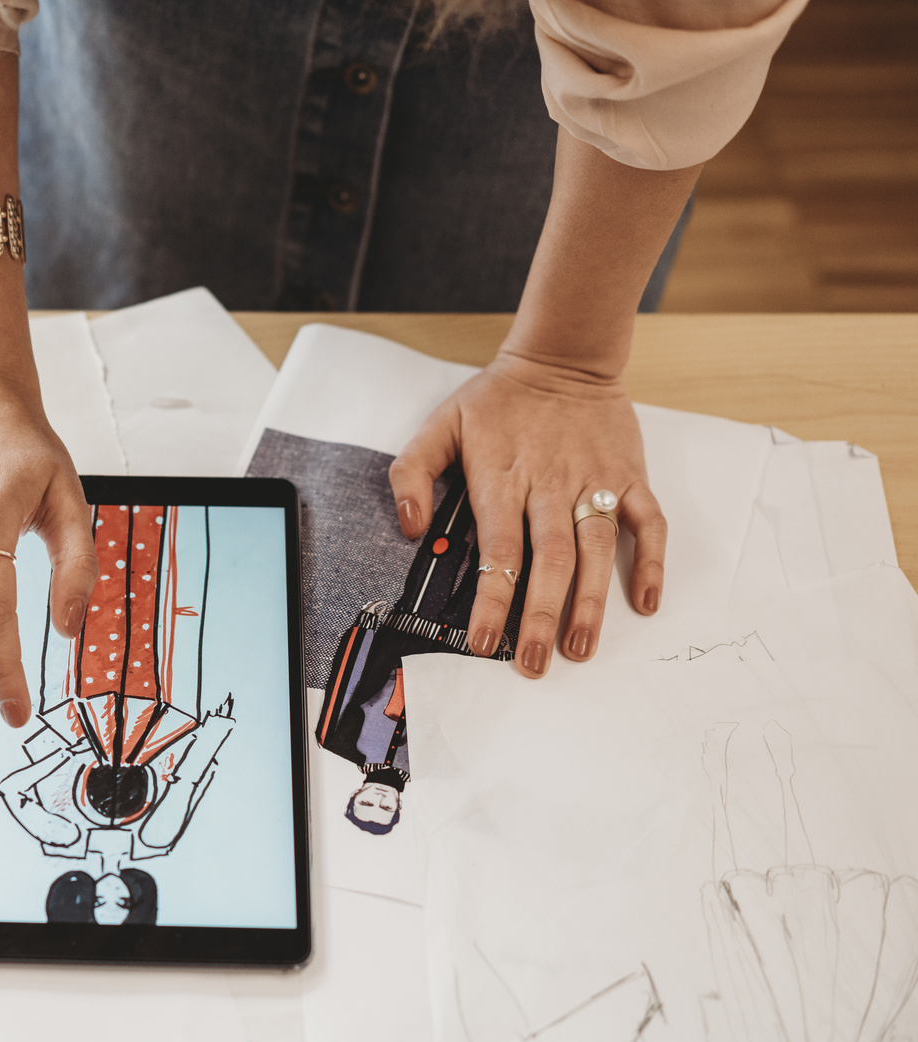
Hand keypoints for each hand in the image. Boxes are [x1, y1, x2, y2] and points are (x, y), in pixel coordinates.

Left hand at [387, 352, 665, 677]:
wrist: (562, 357)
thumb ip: (412, 473)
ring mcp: (594, 482)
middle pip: (549, 560)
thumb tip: (409, 526)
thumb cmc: (498, 400)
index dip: (493, 599)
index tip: (485, 642)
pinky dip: (652, 562)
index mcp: (503, 481)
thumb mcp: (440, 425)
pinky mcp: (629, 476)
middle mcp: (550, 486)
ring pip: (597, 549)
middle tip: (536, 663)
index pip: (499, 551)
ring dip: (591, 601)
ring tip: (581, 647)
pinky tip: (647, 601)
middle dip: (542, 616)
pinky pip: (647, 522)